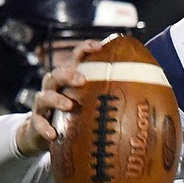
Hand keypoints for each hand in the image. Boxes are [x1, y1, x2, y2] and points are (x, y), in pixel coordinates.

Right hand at [16, 39, 102, 153]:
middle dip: (69, 74)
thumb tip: (146, 95)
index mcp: (69, 78)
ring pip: (44, 96)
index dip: (85, 49)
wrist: (46, 133)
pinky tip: (53, 135)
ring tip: (68, 105)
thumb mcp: (90, 102)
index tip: (99, 47)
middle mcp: (54, 87)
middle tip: (83, 80)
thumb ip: (108, 97)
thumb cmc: (74, 114)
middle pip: (57, 74)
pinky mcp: (37, 121)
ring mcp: (43, 104)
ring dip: (56, 99)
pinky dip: (44, 127)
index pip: (76, 58)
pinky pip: (37, 122)